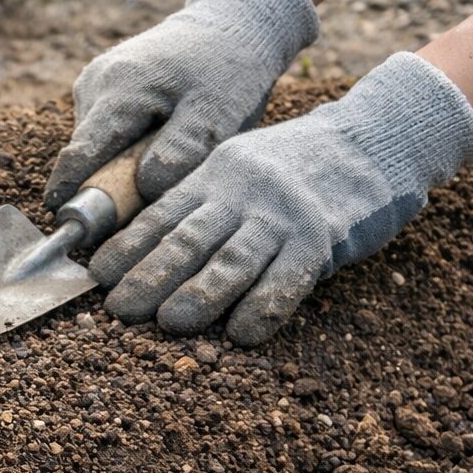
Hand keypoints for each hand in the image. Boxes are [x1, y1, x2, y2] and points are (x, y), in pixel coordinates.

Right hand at [45, 0, 318, 211]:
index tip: (66, 228)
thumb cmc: (228, 71)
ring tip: (162, 162)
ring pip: (95, 146)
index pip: (82, 153)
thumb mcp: (218, 113)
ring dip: (120, 165)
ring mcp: (95, 84)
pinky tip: (155, 143)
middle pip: (86, 155)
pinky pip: (104, 133)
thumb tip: (143, 188)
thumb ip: (182, 152)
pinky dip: (124, 148)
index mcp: (119, 89)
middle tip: (147, 202)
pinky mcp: (101, 88)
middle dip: (109, 184)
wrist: (231, 24)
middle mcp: (96, 84)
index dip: (71, 193)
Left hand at [90, 52, 472, 344]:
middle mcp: (242, 194)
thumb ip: (201, 204)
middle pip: (188, 239)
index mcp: (215, 177)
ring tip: (169, 323)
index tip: (98, 276)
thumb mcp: (239, 169)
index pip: (161, 215)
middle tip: (120, 310)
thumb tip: (149, 253)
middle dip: (150, 276)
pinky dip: (264, 307)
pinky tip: (243, 334)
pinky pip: (288, 279)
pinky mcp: (321, 237)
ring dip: (199, 295)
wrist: (374, 138)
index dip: (128, 248)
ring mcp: (281, 215)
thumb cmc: (296, 168)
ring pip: (232, 260)